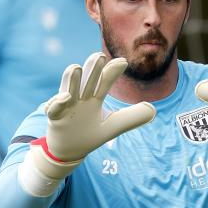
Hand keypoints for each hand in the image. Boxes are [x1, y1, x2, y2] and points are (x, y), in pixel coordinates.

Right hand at [18, 52, 155, 194]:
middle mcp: (81, 98)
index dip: (113, 71)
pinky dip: (58, 102)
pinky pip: (54, 107)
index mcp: (94, 98)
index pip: (105, 81)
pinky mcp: (55, 117)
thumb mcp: (113, 127)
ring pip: (69, 87)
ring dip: (72, 78)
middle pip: (87, 80)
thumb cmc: (90, 134)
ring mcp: (67, 106)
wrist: (69, 151)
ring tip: (76, 68)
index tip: (124, 62)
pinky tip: (65, 97)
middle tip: (100, 56)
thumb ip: (131, 118)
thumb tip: (153, 110)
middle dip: (93, 68)